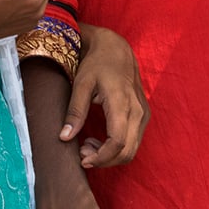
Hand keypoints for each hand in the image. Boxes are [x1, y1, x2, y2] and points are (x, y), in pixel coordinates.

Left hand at [64, 24, 148, 167]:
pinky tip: (98, 140)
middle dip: (104, 160)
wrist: (116, 49)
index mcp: (123, 104)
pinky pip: (134, 141)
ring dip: (110, 155)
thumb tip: (64, 137)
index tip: (83, 160)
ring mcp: (144, 114)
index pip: (118, 142)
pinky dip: (117, 148)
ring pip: (132, 149)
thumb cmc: (97, 64)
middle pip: (127, 151)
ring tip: (87, 145)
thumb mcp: (81, 84)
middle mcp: (138, 112)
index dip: (101, 157)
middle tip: (82, 154)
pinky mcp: (143, 116)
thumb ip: (74, 111)